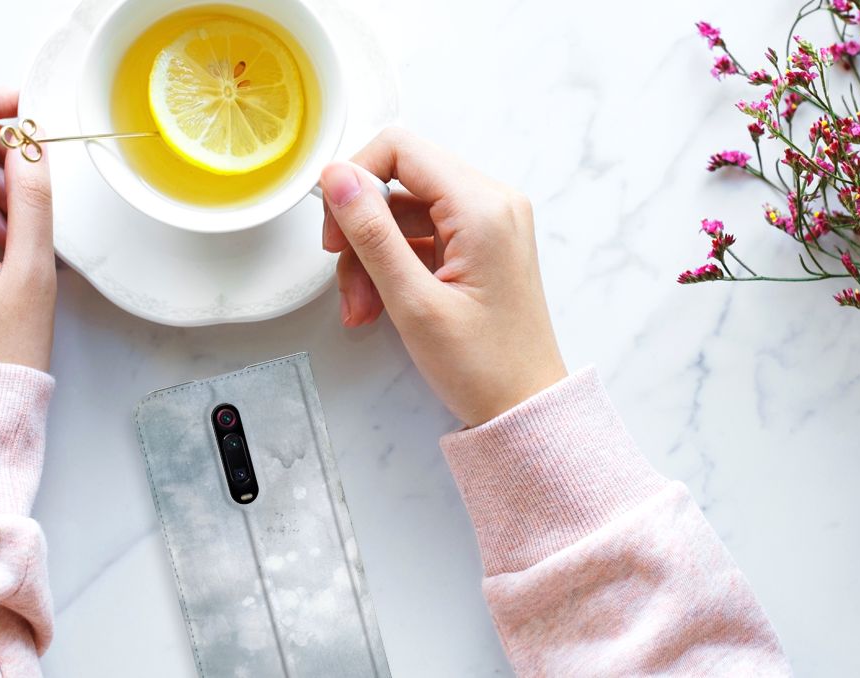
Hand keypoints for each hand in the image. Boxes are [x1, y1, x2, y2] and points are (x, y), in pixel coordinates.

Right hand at [320, 128, 565, 426]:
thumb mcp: (413, 301)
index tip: (334, 227)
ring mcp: (487, 224)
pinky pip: (421, 237)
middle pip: (399, 182)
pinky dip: (393, 266)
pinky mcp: (480, 245)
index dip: (355, 179)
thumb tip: (337, 177)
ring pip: (404, 214)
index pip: (400, 149)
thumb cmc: (483, 366)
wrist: (525, 408)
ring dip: (372, 257)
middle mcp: (491, 203)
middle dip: (361, 230)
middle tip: (344, 279)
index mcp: (483, 207)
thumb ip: (372, 233)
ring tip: (362, 309)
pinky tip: (379, 306)